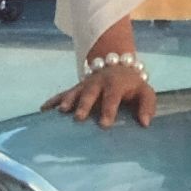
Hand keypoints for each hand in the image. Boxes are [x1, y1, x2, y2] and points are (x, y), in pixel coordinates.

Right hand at [41, 66, 156, 127]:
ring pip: (75, 91)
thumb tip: (145, 123)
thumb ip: (147, 106)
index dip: (109, 109)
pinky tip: (43, 109)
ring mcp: (85, 85)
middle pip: (90, 93)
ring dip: (68, 100)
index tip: (104, 125)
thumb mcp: (145, 92)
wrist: (117, 66)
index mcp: (117, 84)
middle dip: (84, 104)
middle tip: (80, 117)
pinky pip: (63, 93)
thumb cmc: (132, 86)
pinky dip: (53, 100)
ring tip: (61, 111)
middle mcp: (99, 83)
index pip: (113, 97)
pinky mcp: (76, 88)